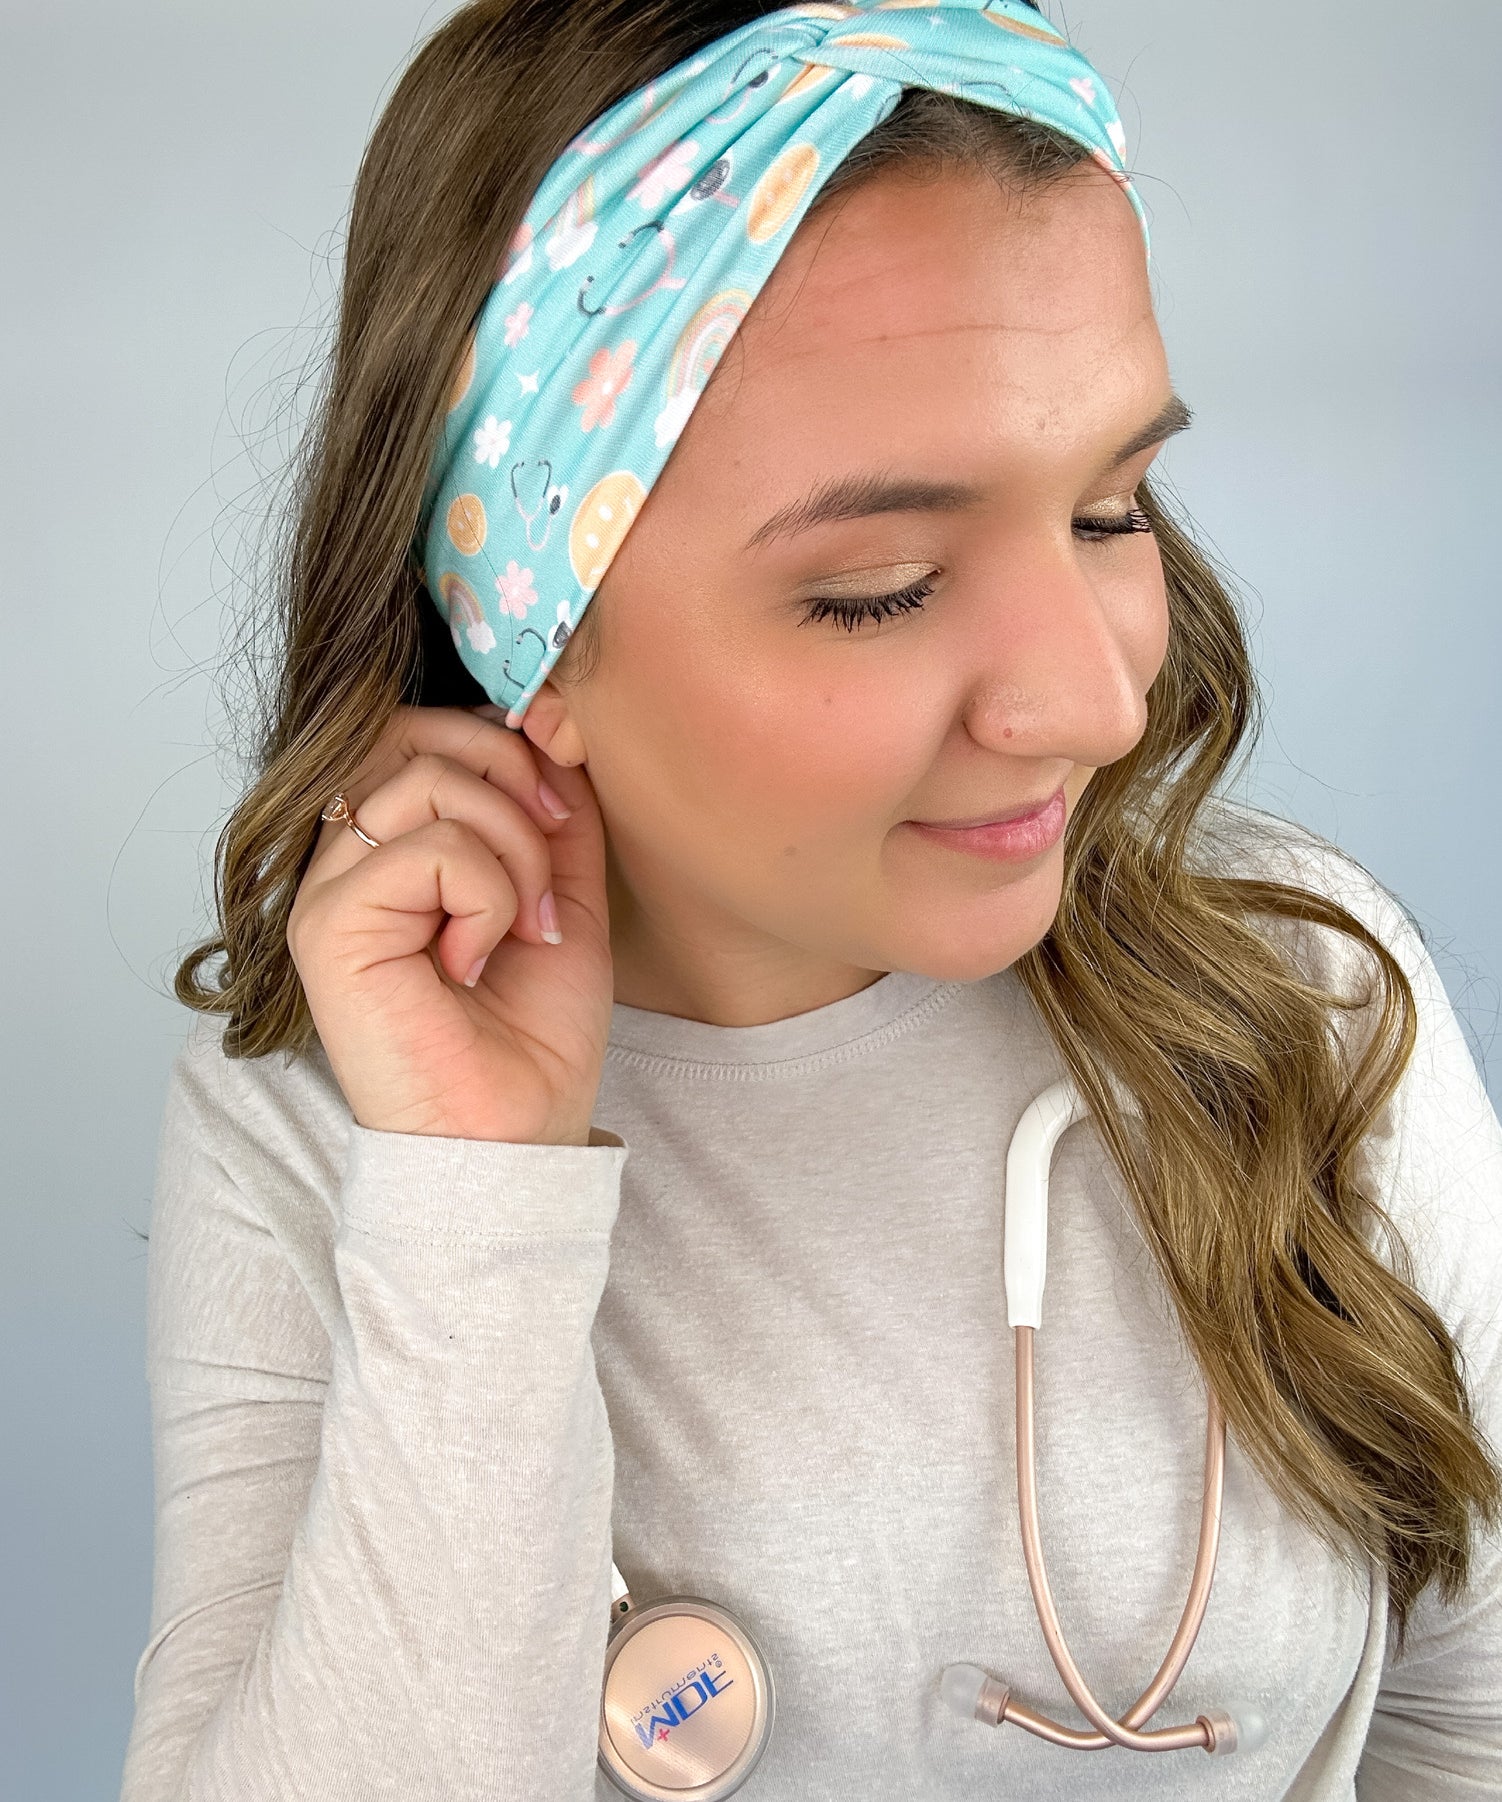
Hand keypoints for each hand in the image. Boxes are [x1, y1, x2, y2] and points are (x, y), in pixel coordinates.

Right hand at [286, 703, 611, 1144]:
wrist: (517, 1132)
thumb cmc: (532, 1033)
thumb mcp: (563, 893)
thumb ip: (553, 811)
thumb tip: (549, 721)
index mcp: (392, 846)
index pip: (423, 728)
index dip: (506, 746)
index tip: (563, 818)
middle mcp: (348, 860)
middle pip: (417, 733)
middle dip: (513, 782)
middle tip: (550, 862)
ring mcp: (328, 890)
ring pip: (427, 781)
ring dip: (510, 853)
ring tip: (520, 929)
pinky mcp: (328, 926)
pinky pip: (427, 848)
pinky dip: (485, 897)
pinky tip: (473, 962)